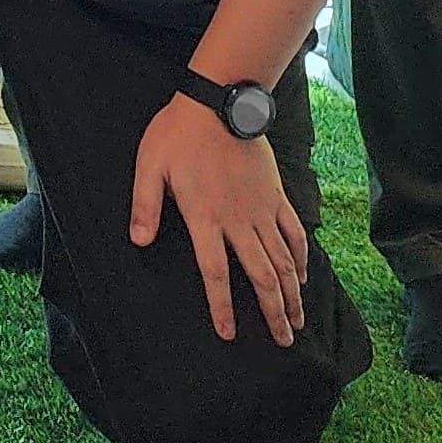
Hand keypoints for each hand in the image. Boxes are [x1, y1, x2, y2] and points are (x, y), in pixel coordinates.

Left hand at [133, 95, 308, 343]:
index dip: (222, 306)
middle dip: (273, 312)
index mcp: (205, 218)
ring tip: (298, 321)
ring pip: (283, 260)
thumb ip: (145, 206)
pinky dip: (301, 256)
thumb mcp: (149, 167)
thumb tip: (137, 241)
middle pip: (261, 276)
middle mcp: (238, 220)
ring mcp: (262, 208)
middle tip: (283, 341)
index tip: (229, 334)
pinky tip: (304, 274)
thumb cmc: (178, 134)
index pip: (215, 274)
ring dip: (292, 293)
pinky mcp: (276, 193)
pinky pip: (294, 231)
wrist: (219, 101)